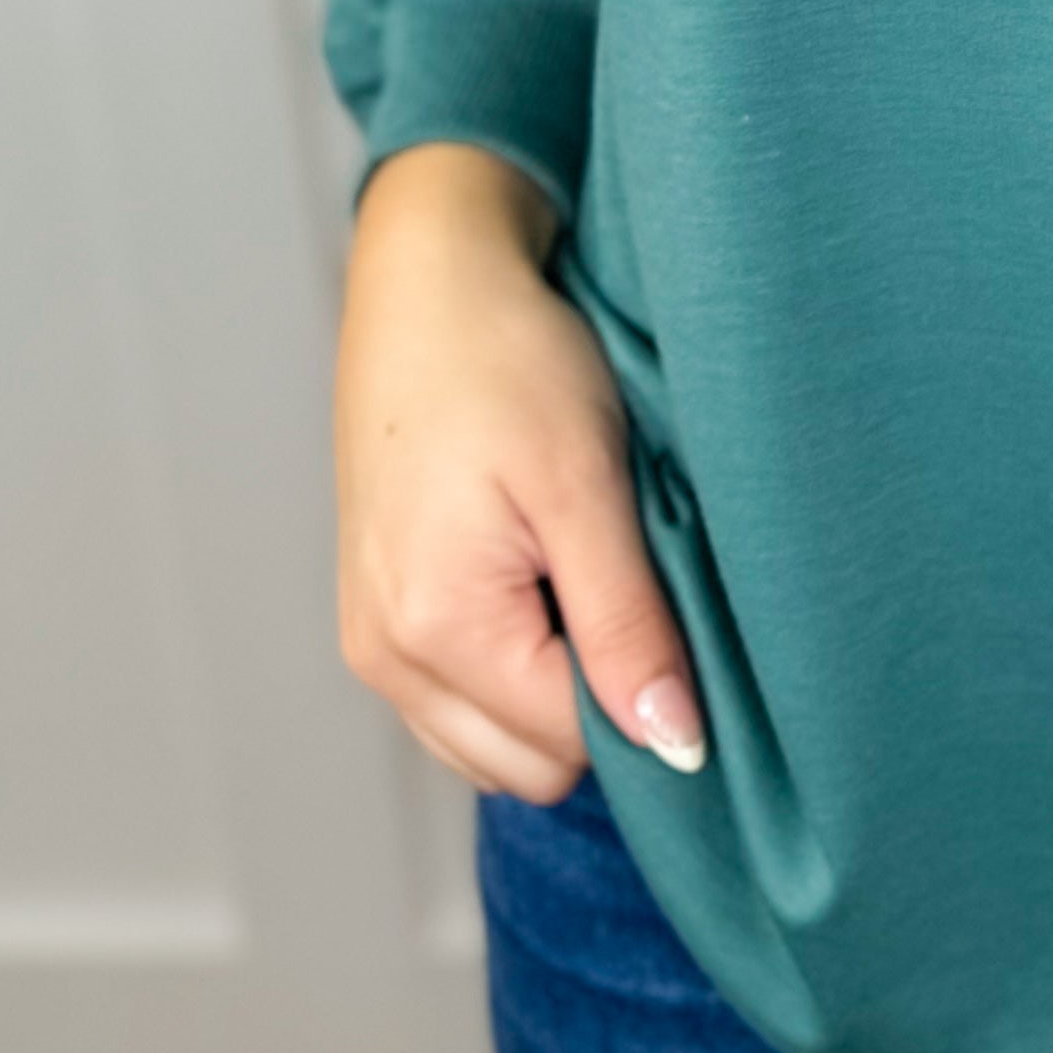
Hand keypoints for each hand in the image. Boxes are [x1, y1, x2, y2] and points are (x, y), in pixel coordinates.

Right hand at [335, 142, 704, 799]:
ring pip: (495, 746)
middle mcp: (385, 656)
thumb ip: (627, 626)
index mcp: (434, 627)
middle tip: (632, 589)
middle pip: (531, 765)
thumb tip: (674, 745)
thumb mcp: (588, 487)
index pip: (572, 742)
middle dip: (598, 703)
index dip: (646, 697)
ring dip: (555, 691)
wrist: (429, 286)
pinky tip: (546, 585)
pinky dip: (514, 673)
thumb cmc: (509, 362)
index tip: (680, 615)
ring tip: (586, 577)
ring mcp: (372, 643)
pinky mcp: (377, 619)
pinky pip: (459, 705)